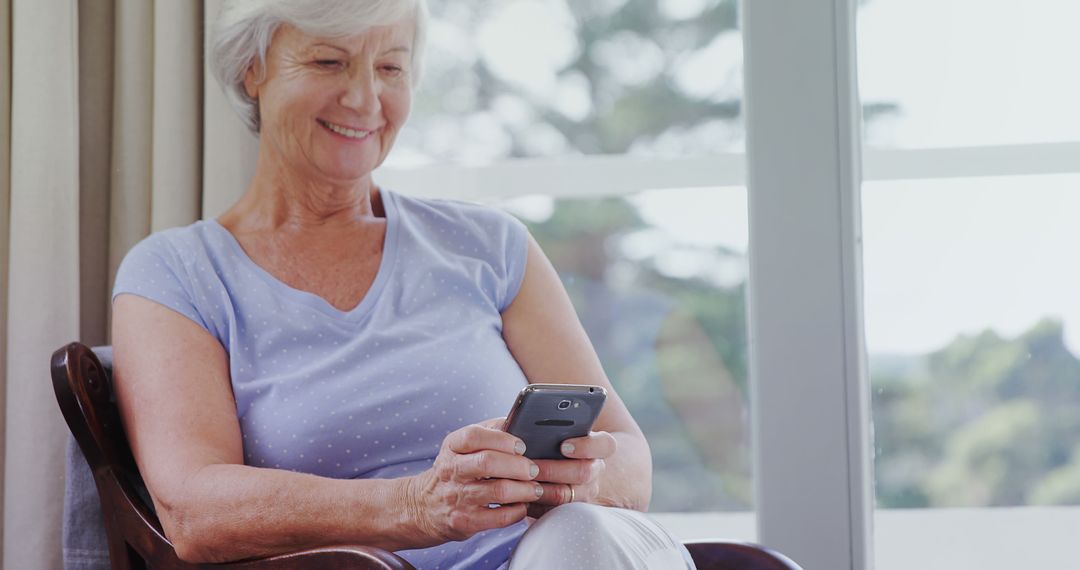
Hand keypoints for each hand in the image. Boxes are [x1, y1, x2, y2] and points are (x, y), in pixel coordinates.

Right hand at [406, 418, 543, 543]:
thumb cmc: (454, 471)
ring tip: (535, 488)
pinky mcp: (465, 522)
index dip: (502, 439)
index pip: (474, 436)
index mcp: (452, 447)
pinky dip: (517, 511)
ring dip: (524, 489)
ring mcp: (457, 498)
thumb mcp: (461, 446)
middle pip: (488, 463)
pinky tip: (522, 505)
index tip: (521, 446)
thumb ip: (489, 431)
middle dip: (518, 465)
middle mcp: (452, 470)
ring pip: (498, 491)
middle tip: (534, 469)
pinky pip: (499, 517)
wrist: (424, 507)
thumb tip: (519, 421)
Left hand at [527, 431, 617, 517]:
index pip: (605, 445)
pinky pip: (553, 511)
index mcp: (597, 446)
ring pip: (567, 495)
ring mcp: (585, 492)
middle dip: (554, 470)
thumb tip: (516, 424)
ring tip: (523, 482)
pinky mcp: (569, 509)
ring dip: (543, 489)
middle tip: (532, 466)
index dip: (586, 446)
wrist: (558, 465)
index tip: (563, 446)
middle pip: (584, 472)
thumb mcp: (552, 430)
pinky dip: (535, 505)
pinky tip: (520, 496)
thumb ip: (542, 425)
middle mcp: (595, 469)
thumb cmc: (550, 442)